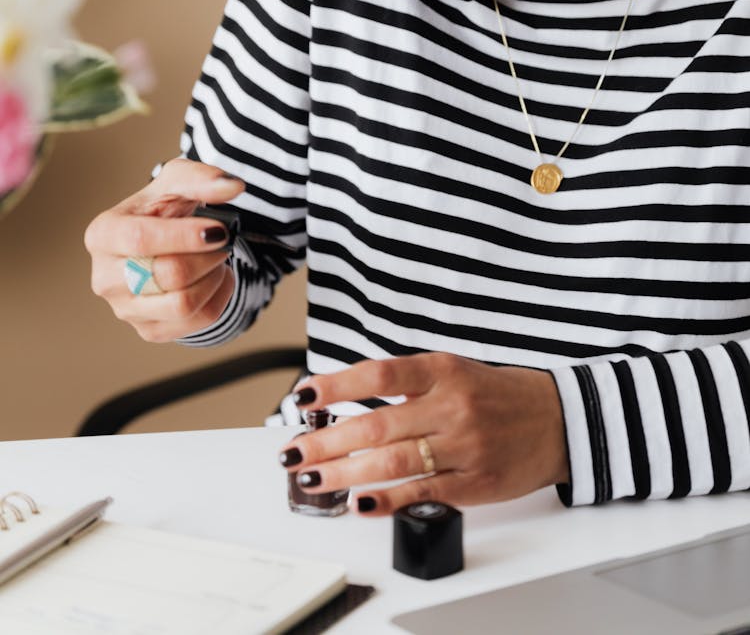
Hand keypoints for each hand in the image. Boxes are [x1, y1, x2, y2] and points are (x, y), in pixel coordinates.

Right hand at [84, 158, 244, 341]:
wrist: (162, 240)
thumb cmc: (163, 208)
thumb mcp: (178, 181)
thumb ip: (203, 179)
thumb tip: (233, 187)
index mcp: (103, 235)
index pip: (140, 240)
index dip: (184, 237)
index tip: (219, 230)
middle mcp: (105, 277)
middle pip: (167, 275)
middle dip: (207, 256)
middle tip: (224, 239)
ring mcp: (125, 309)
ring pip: (183, 304)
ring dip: (213, 277)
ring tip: (217, 257)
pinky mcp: (149, 330)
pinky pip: (197, 322)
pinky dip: (219, 296)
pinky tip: (215, 276)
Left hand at [279, 353, 568, 514]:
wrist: (557, 419)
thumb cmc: (495, 394)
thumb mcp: (452, 371)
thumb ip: (405, 384)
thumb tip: (343, 400)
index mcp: (443, 371)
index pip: (381, 374)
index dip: (339, 385)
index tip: (305, 395)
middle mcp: (451, 406)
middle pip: (378, 425)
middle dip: (327, 441)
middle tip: (292, 452)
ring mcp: (463, 447)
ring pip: (393, 463)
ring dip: (345, 474)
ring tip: (312, 479)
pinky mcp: (475, 483)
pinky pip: (423, 494)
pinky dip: (387, 501)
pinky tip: (358, 504)